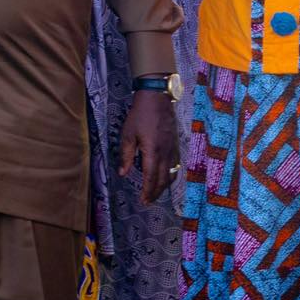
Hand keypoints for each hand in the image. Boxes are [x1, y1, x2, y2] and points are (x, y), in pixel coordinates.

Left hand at [118, 87, 179, 204]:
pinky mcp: (175, 144)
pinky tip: (166, 177)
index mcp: (152, 151)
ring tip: (156, 193)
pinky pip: (176, 164)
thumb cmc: (140, 115)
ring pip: (171, 173)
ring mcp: (172, 148)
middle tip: (148, 201)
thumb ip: (126, 155)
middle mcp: (165, 152)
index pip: (150, 176)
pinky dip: (171, 175)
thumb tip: (123, 173)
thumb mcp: (128, 134)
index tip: (143, 200)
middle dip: (156, 192)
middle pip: (163, 179)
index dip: (147, 190)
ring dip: (164, 186)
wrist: (157, 98)